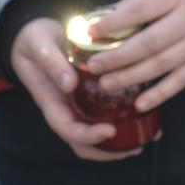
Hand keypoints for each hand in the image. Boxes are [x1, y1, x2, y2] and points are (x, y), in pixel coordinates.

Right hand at [9, 17, 140, 161]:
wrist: (35, 34)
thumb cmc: (35, 40)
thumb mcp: (40, 47)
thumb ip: (52, 64)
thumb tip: (69, 85)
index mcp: (52, 103)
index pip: (67, 129)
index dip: (87, 136)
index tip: (109, 131)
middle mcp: (67, 108)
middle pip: (84, 141)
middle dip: (109, 150)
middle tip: (136, 146)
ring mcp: (79, 103)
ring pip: (98, 131)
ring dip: (120, 140)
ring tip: (149, 135)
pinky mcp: (92, 93)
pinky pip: (107, 111)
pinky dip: (126, 117)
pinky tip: (148, 113)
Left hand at [82, 0, 184, 113]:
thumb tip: (107, 18)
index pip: (141, 8)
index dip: (114, 21)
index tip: (90, 31)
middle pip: (149, 42)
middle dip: (117, 56)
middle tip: (93, 66)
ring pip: (162, 64)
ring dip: (131, 77)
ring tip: (106, 85)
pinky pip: (183, 79)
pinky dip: (161, 93)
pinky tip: (140, 103)